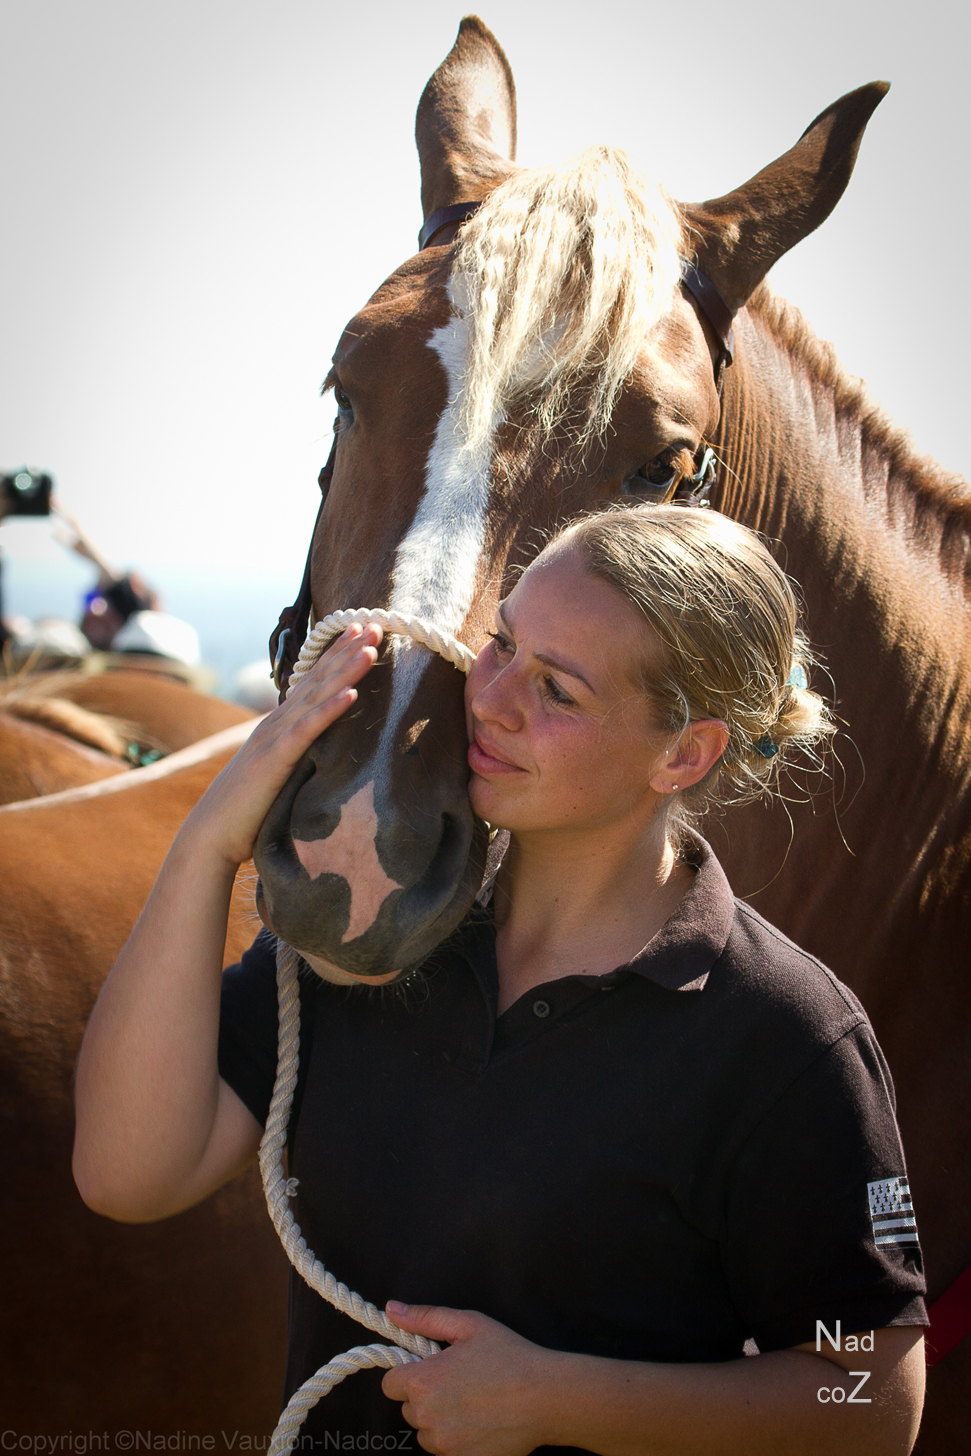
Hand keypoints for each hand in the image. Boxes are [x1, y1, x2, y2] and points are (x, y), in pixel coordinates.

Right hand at [182, 622, 381, 867]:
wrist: (211, 834)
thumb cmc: (247, 811)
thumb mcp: (278, 775)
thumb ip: (299, 758)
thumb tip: (325, 754)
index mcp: (279, 725)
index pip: (313, 681)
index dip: (338, 654)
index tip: (363, 631)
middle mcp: (276, 723)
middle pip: (317, 678)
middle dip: (347, 649)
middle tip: (376, 622)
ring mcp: (274, 738)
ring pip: (316, 696)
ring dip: (345, 670)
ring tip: (370, 646)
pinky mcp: (275, 759)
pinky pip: (307, 731)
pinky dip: (330, 710)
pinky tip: (352, 694)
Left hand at [381, 1301, 557, 1455]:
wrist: (546, 1397)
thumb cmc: (509, 1356)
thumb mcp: (468, 1325)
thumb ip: (425, 1317)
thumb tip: (393, 1309)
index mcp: (423, 1381)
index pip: (390, 1384)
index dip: (408, 1373)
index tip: (430, 1368)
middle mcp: (427, 1417)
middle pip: (408, 1408)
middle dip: (426, 1395)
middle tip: (459, 1381)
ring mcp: (444, 1445)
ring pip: (426, 1432)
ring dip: (439, 1420)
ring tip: (472, 1402)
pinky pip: (445, 1451)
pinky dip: (456, 1439)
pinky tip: (480, 1422)